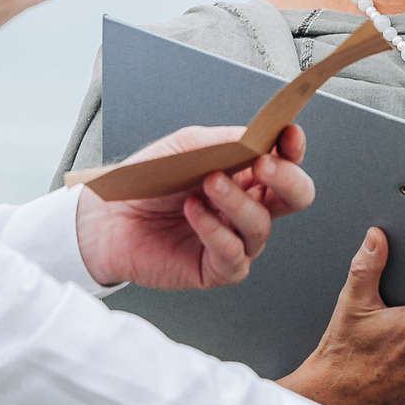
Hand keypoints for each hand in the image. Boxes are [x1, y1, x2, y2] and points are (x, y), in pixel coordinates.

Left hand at [74, 125, 314, 288]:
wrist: (109, 216)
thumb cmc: (149, 180)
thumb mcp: (187, 147)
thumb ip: (225, 142)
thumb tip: (257, 138)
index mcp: (247, 175)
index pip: (286, 161)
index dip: (293, 149)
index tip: (287, 135)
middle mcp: (248, 207)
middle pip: (295, 197)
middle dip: (286, 179)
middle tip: (263, 165)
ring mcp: (237, 240)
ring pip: (261, 225)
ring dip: (237, 202)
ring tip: (208, 183)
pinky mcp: (218, 269)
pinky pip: (233, 254)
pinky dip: (215, 230)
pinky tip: (193, 212)